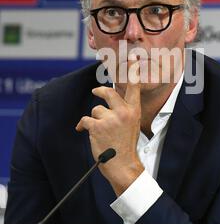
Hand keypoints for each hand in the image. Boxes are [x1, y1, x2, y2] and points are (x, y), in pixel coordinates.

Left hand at [76, 60, 143, 195]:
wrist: (123, 165)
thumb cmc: (126, 145)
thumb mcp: (132, 125)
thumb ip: (125, 111)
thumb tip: (112, 102)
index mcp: (133, 111)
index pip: (134, 87)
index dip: (132, 71)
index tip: (133, 58)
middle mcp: (123, 112)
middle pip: (108, 92)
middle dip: (100, 90)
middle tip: (96, 91)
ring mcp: (110, 119)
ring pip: (95, 109)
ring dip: (94, 119)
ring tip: (99, 130)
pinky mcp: (97, 126)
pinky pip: (85, 120)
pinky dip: (82, 126)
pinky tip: (83, 131)